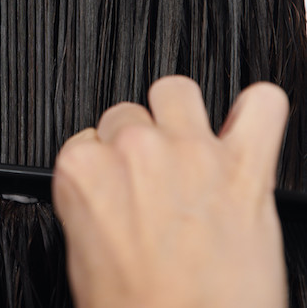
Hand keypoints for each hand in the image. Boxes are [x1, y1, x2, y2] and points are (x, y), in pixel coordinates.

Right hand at [52, 76, 288, 307]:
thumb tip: (107, 185)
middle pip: (126, 113)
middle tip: (153, 179)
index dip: (104, 163)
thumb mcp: (84, 257)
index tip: (118, 183)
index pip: (87, 138)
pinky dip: (259, 110)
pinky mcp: (244, 167)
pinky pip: (262, 105)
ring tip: (189, 147)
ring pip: (176, 90)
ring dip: (179, 114)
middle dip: (137, 142)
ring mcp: (189, 153)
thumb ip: (90, 203)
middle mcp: (134, 151)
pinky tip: (247, 127)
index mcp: (84, 172)